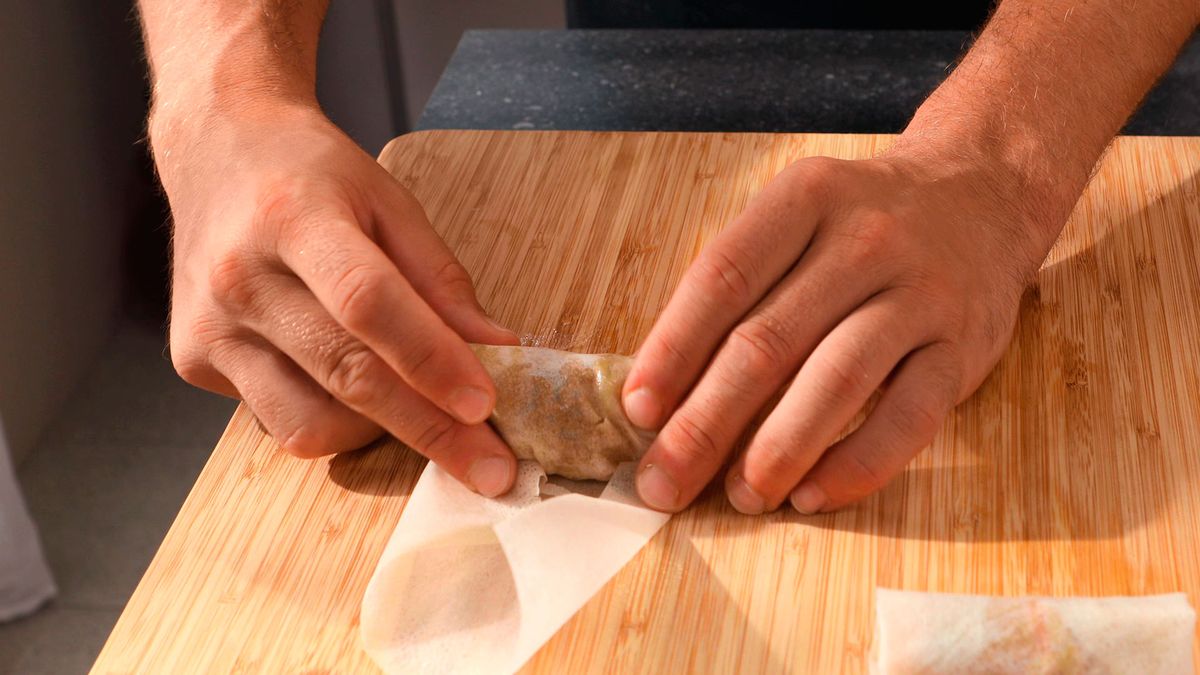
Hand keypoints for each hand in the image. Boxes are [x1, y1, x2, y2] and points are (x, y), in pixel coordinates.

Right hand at [156, 101, 519, 495]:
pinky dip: (331, 419)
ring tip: (412, 402)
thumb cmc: (313, 177)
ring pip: (308, 422)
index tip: (486, 405)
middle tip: (492, 468)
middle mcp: (240, 278)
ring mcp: (209, 327)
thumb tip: (497, 351)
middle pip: (346, 374)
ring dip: (378, 431)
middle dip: (430, 430)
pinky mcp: (193, 363)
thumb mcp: (390, 203)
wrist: (217, 151)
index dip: (432, 359)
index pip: (368, 302)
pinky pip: (279, 420)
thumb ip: (441, 280)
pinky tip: (348, 383)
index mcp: (295, 218)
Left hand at [622, 141, 1056, 513]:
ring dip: (778, 448)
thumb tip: (664, 389)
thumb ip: (739, 287)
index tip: (638, 410)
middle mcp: (865, 239)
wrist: (982, 196)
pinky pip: (910, 418)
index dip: (673, 349)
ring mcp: (920, 293)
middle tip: (665, 482)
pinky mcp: (964, 348)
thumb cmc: (859, 225)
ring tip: (737, 496)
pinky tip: (811, 495)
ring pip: (838, 379)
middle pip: (770, 340)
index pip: (723, 277)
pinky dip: (858, 463)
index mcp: (804, 198)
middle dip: (706, 422)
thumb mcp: (797, 218)